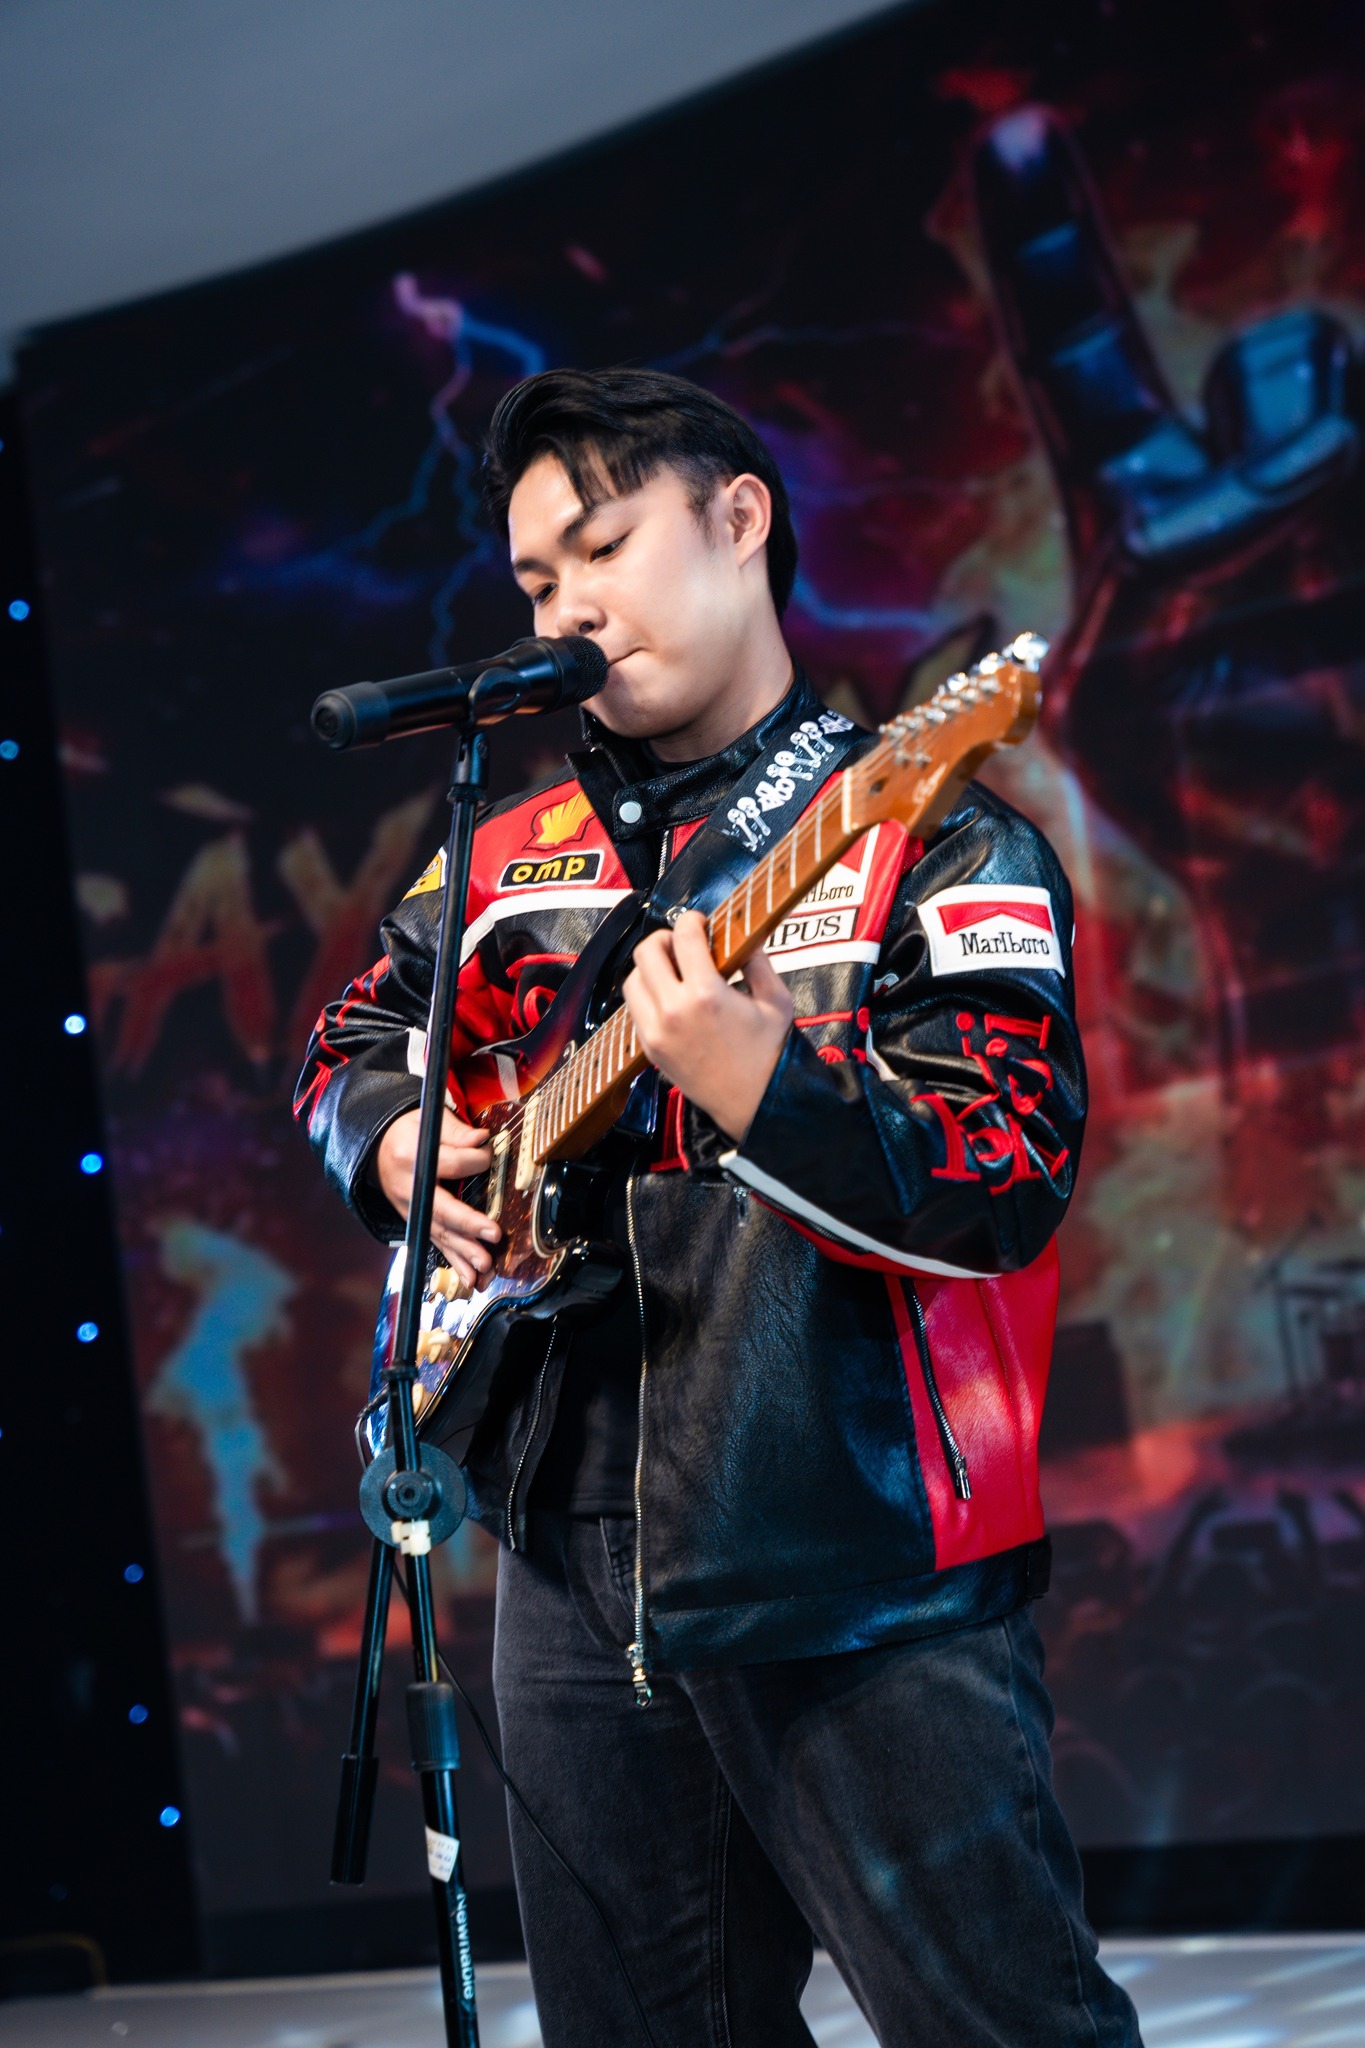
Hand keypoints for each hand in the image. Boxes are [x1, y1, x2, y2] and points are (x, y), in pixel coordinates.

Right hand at [375, 1106, 500, 1287]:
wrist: (377, 1150)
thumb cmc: (409, 1132)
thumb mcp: (428, 1121)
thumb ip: (457, 1131)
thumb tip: (482, 1140)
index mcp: (412, 1157)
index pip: (452, 1163)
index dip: (477, 1160)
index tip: (489, 1155)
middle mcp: (409, 1188)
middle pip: (442, 1209)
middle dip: (468, 1224)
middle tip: (493, 1235)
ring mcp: (411, 1210)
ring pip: (440, 1234)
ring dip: (464, 1253)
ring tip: (485, 1267)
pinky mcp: (416, 1223)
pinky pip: (437, 1244)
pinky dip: (455, 1263)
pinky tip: (471, 1279)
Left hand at [623, 910, 793, 1142]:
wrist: (755, 1104)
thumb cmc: (769, 1054)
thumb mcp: (777, 1001)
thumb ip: (758, 961)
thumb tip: (744, 936)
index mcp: (706, 994)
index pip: (683, 936)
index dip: (691, 921)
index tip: (699, 923)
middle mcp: (673, 1011)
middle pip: (646, 952)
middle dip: (664, 939)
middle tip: (682, 944)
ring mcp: (656, 1032)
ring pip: (632, 980)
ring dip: (650, 969)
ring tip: (674, 972)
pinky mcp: (650, 1048)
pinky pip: (634, 1009)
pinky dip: (647, 996)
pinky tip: (670, 998)